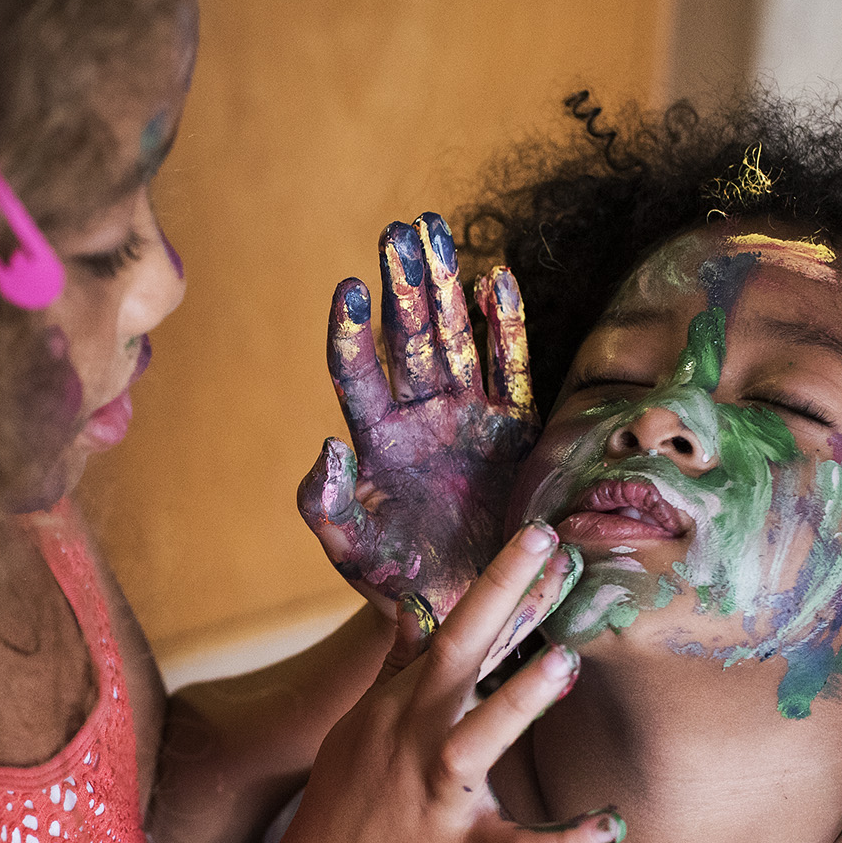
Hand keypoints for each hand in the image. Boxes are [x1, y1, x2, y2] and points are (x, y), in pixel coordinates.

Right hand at [261, 521, 622, 842]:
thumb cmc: (344, 813)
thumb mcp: (358, 733)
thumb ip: (395, 672)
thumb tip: (416, 609)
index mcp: (394, 712)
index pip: (448, 633)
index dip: (493, 584)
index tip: (536, 534)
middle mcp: (410, 745)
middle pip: (453, 662)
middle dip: (498, 602)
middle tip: (548, 550)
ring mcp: (432, 801)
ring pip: (473, 745)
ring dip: (515, 704)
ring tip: (563, 663)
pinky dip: (562, 842)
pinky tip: (610, 826)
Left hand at [300, 213, 541, 631]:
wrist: (464, 612)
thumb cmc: (400, 583)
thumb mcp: (351, 551)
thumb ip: (326, 504)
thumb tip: (326, 445)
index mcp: (376, 441)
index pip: (357, 373)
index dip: (353, 332)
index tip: (350, 289)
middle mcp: (420, 418)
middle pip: (409, 338)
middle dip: (404, 284)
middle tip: (398, 231)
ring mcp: (468, 418)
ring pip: (457, 338)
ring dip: (447, 285)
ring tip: (435, 230)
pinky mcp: (515, 431)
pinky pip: (512, 370)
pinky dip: (507, 327)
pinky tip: (497, 280)